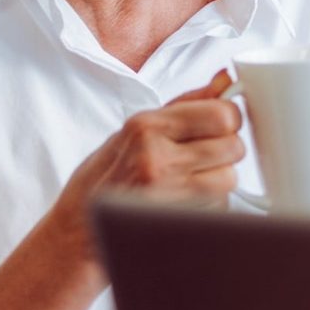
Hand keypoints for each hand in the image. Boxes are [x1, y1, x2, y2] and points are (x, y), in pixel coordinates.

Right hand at [43, 70, 245, 264]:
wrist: (76, 230)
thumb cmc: (105, 177)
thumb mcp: (136, 130)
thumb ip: (187, 104)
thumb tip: (225, 80)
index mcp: (146, 126)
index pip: (222, 114)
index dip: (229, 120)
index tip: (220, 127)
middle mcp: (155, 156)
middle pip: (234, 147)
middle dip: (225, 152)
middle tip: (203, 157)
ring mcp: (165, 192)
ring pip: (230, 179)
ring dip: (218, 181)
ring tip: (188, 182)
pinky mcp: (174, 221)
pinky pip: (219, 207)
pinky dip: (210, 206)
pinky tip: (182, 204)